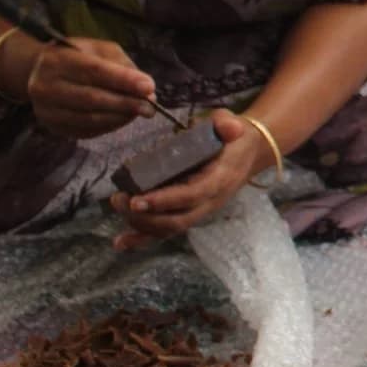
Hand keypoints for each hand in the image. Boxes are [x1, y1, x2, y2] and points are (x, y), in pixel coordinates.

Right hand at [24, 37, 157, 138]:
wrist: (37, 73)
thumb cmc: (75, 57)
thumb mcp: (97, 49)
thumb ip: (121, 65)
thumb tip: (146, 89)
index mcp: (57, 60)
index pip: (94, 71)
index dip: (123, 80)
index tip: (149, 87)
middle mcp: (46, 86)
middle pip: (92, 98)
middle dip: (126, 103)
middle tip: (150, 107)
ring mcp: (46, 110)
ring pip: (89, 118)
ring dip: (120, 117)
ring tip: (140, 112)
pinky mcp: (52, 127)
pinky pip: (86, 130)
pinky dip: (109, 126)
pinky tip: (123, 118)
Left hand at [110, 110, 269, 250]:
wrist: (249, 154)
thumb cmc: (235, 139)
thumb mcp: (234, 124)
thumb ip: (227, 124)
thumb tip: (229, 126)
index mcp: (220, 180)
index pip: (192, 196)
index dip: (164, 201)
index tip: (136, 200)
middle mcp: (210, 201)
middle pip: (177, 220)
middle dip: (145, 216)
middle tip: (119, 199)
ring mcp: (199, 211)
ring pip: (169, 229)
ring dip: (140, 225)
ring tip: (117, 205)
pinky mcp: (189, 213)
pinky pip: (166, 231)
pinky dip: (143, 239)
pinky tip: (121, 242)